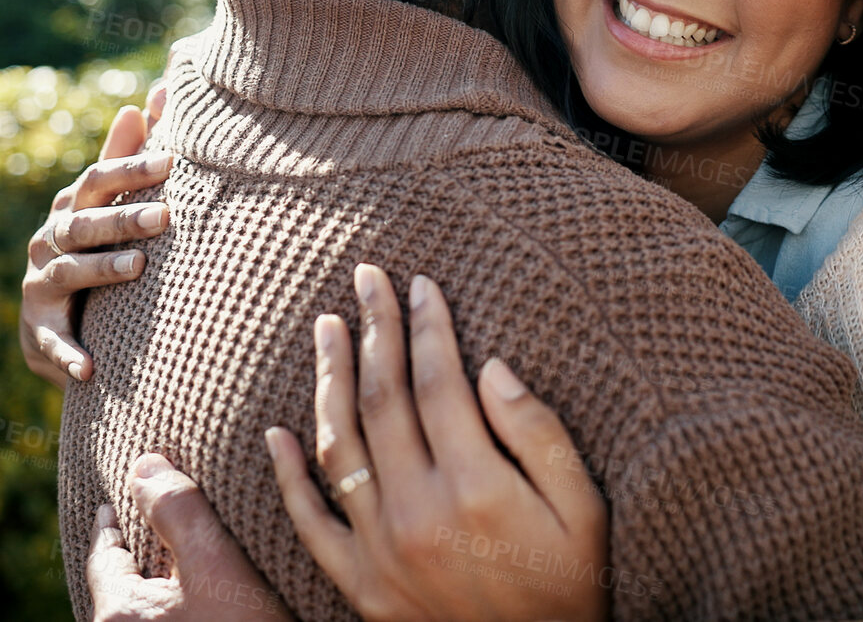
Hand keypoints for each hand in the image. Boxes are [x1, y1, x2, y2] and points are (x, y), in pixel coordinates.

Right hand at [20, 83, 172, 387]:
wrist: (56, 317)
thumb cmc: (95, 244)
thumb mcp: (107, 201)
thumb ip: (128, 155)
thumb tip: (150, 96)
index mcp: (73, 205)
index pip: (99, 179)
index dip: (132, 168)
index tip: (172, 160)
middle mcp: (51, 238)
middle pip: (86, 222)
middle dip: (124, 218)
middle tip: (166, 216)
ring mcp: (40, 283)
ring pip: (71, 272)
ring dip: (103, 270)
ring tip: (139, 268)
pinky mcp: (38, 329)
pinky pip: (53, 342)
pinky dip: (68, 354)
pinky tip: (90, 368)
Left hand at [87, 453, 294, 620]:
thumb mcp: (218, 565)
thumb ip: (179, 513)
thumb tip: (143, 466)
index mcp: (121, 613)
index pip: (104, 557)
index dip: (110, 526)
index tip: (110, 507)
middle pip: (119, 588)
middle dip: (133, 557)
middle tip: (143, 527)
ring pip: (143, 611)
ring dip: (157, 587)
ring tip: (173, 563)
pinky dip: (174, 607)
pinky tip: (198, 604)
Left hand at [266, 264, 608, 621]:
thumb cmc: (574, 585)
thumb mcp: (585, 509)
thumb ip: (540, 434)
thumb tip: (490, 368)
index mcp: (477, 487)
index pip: (439, 382)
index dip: (428, 326)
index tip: (421, 283)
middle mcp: (418, 513)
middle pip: (384, 400)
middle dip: (375, 330)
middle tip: (366, 278)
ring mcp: (380, 551)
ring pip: (339, 447)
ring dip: (330, 380)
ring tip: (327, 329)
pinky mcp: (359, 584)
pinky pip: (310, 521)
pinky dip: (289, 475)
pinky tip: (277, 432)